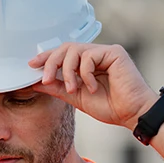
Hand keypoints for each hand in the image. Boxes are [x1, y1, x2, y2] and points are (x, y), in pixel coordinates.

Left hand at [29, 43, 157, 128]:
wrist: (132, 114)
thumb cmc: (110, 106)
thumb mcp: (75, 97)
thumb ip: (57, 87)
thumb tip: (35, 82)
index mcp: (87, 63)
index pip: (63, 53)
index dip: (46, 57)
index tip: (31, 65)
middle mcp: (96, 54)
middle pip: (65, 48)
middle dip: (52, 63)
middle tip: (47, 79)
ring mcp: (105, 52)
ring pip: (75, 50)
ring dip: (68, 71)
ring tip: (73, 89)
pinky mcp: (115, 53)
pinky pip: (89, 56)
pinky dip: (86, 74)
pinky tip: (92, 87)